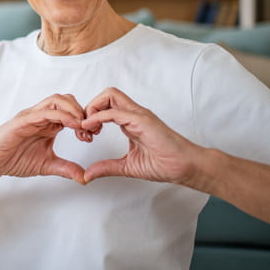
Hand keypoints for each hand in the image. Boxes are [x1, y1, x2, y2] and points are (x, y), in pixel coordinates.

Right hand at [0, 93, 86, 183]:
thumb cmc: (13, 159)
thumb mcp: (46, 165)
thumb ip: (65, 168)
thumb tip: (85, 177)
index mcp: (47, 124)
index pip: (71, 111)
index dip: (85, 120)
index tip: (93, 135)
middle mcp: (40, 116)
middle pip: (66, 100)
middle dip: (82, 111)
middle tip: (90, 130)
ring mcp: (31, 116)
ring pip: (57, 100)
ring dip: (74, 110)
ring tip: (83, 126)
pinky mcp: (22, 121)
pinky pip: (44, 112)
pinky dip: (61, 116)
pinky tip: (72, 125)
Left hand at [81, 87, 202, 183]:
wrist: (185, 168)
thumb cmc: (165, 164)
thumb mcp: (126, 166)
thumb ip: (107, 167)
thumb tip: (88, 175)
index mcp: (130, 121)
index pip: (106, 105)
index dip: (91, 115)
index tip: (85, 134)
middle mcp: (133, 114)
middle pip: (106, 94)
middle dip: (89, 107)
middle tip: (84, 128)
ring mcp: (138, 115)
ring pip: (109, 95)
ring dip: (93, 108)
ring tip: (88, 128)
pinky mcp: (142, 120)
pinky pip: (115, 111)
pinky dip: (98, 117)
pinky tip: (92, 128)